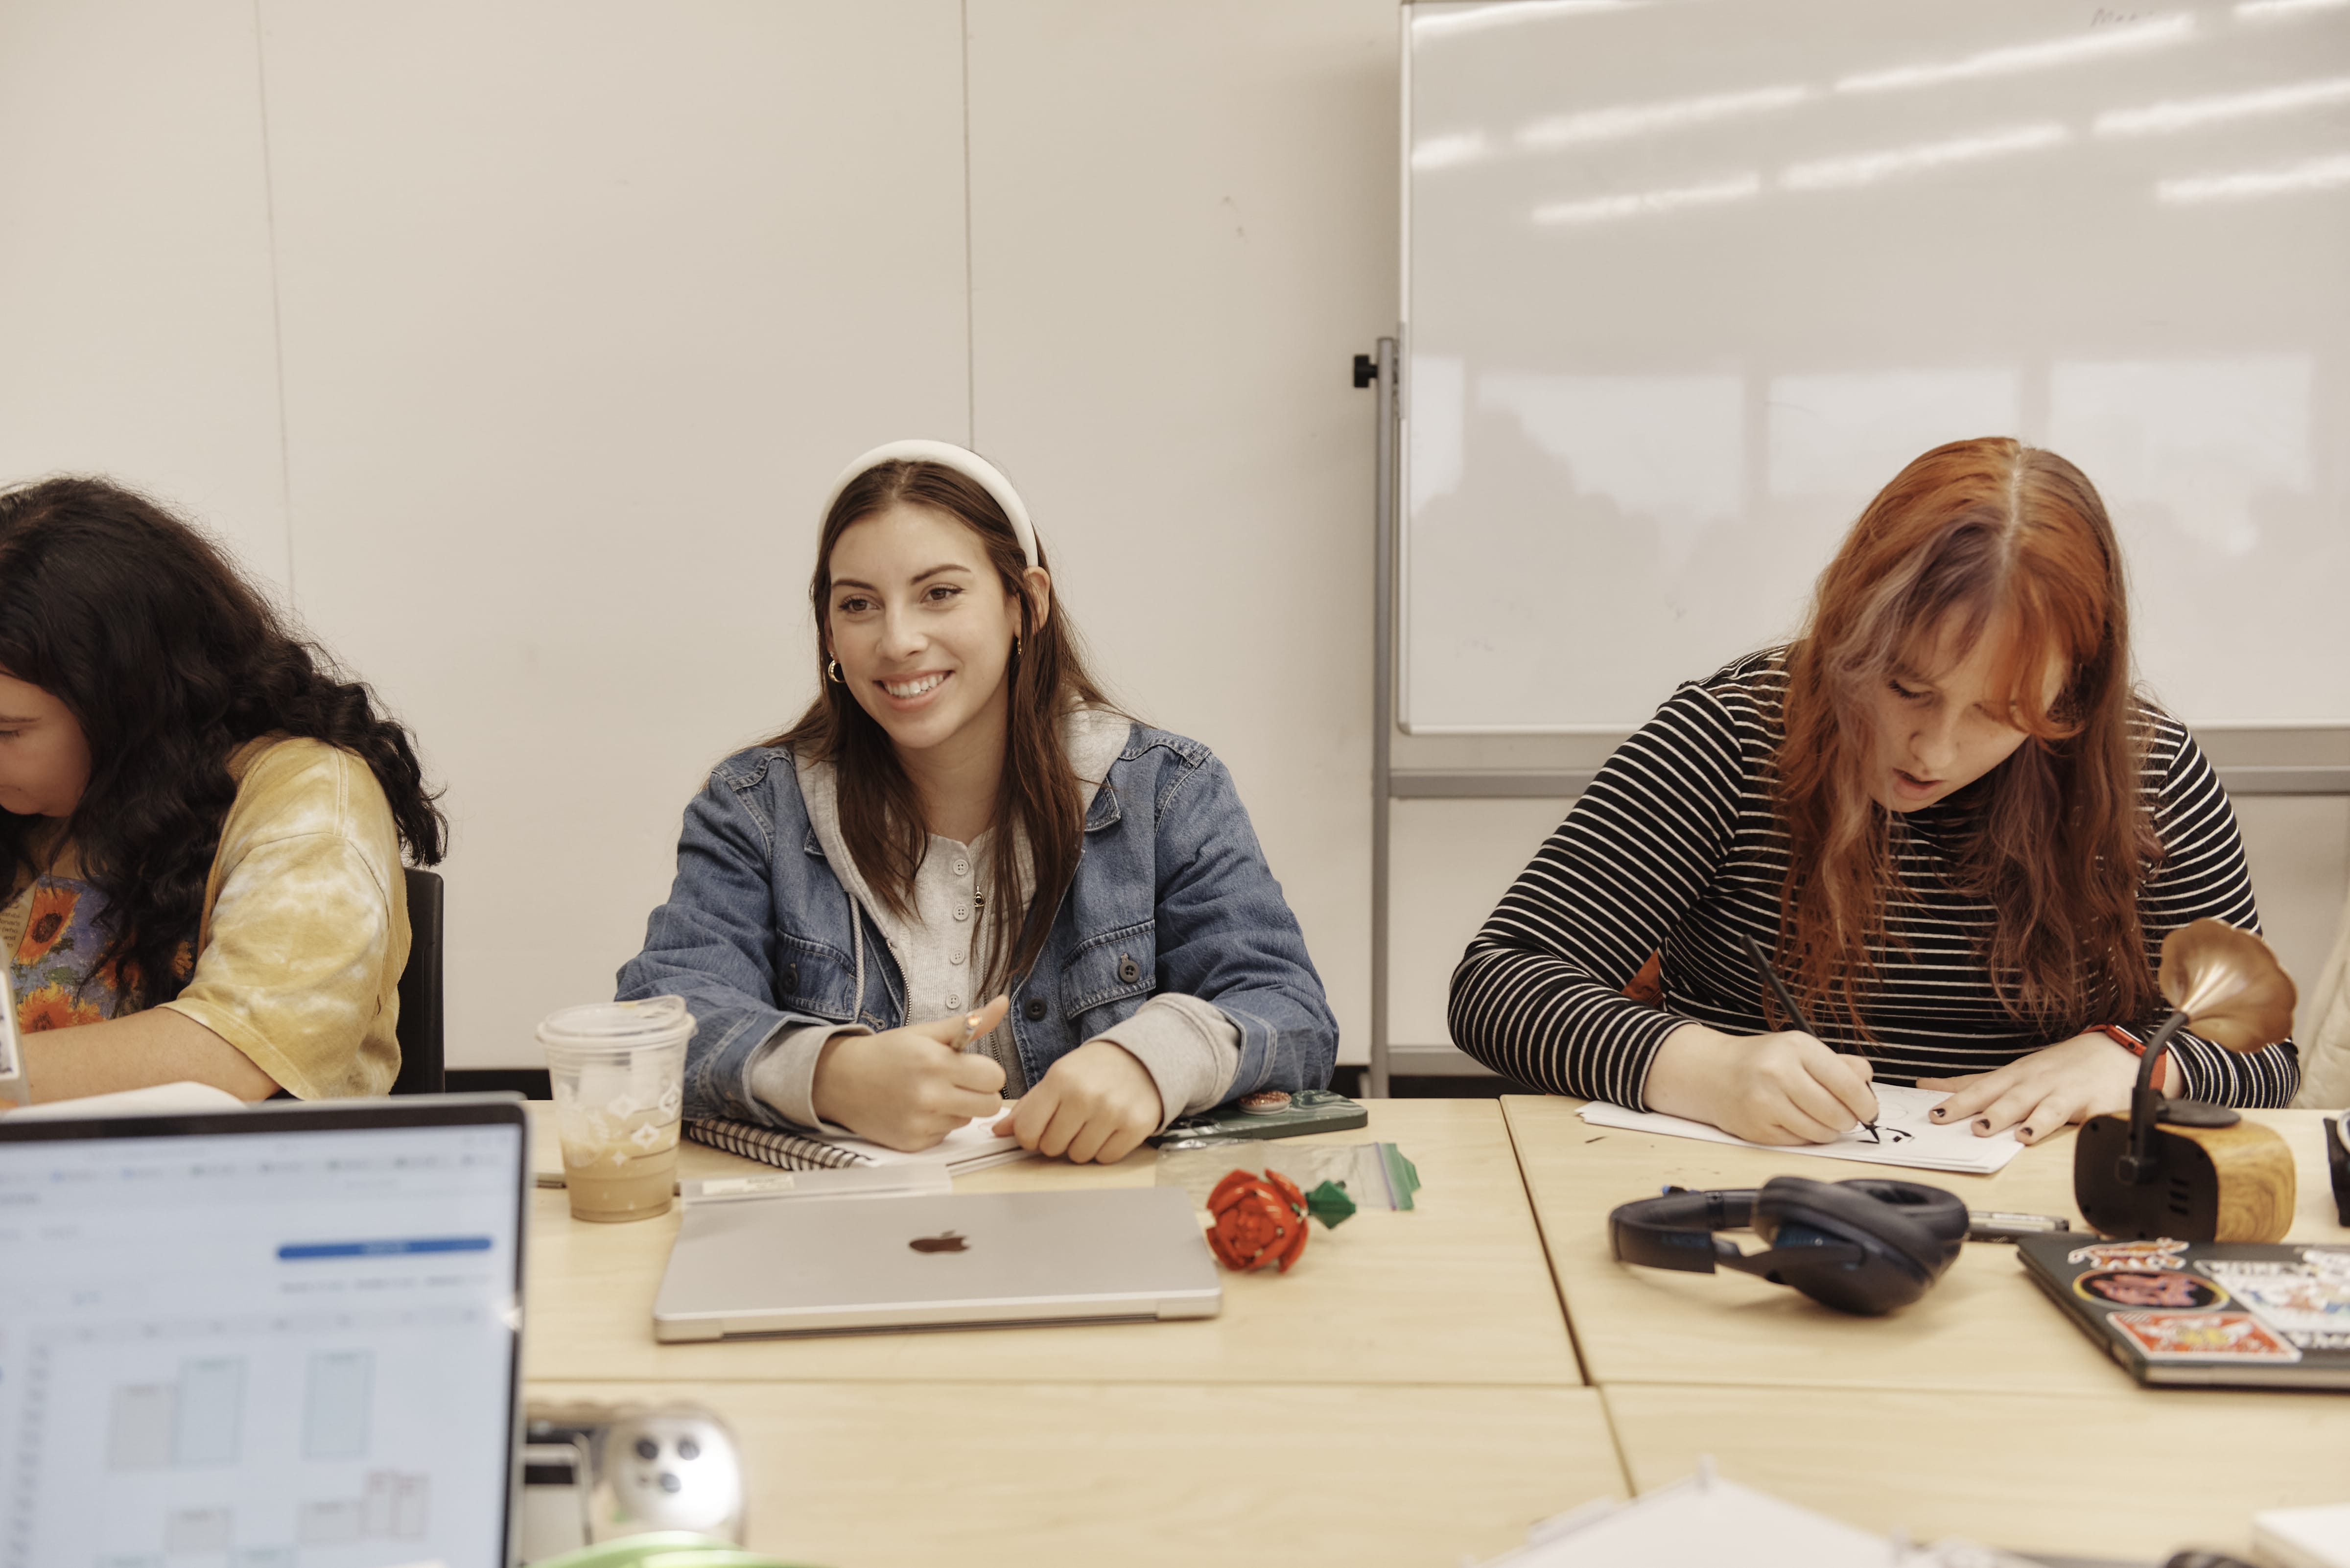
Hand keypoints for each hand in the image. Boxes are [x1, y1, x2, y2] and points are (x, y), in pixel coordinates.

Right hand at [810, 995, 1009, 1151]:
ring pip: (968, 1120)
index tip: (971, 1067)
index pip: (995, 1077)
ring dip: (957, 1107)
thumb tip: (1002, 1003)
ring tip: (930, 1093)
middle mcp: (929, 1096)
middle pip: (990, 1105)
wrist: (841, 1081)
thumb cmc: (886, 1054)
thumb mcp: (926, 1032)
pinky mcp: (913, 1143)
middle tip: (958, 1081)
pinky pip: (946, 1134)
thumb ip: (969, 1023)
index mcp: (936, 1063)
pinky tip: (917, 1109)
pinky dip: (938, 1123)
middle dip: (980, 1092)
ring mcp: (921, 1123)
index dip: (987, 1071)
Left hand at [992, 1038, 1161, 1164]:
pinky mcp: (1135, 1126)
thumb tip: (999, 1132)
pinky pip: (1106, 1158)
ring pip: (1078, 1156)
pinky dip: (1106, 1149)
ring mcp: (1112, 1111)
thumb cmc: (1095, 1070)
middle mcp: (1085, 1095)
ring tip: (1092, 1123)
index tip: (1041, 1129)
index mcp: (1060, 1079)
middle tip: (1072, 1122)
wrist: (1144, 1057)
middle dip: (1058, 1139)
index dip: (1030, 1136)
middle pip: (1051, 1147)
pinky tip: (1110, 1128)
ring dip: (1082, 1145)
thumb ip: (1028, 1106)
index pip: (1027, 1131)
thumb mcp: (1058, 1077)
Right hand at [1644, 1022, 1879, 1144]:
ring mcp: (1765, 1102)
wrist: (1712, 1073)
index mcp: (1796, 1048)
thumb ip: (1840, 1065)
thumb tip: (1868, 1083)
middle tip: (1845, 1117)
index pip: (1847, 1084)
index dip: (1866, 1103)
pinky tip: (1795, 1122)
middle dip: (1848, 1120)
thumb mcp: (1800, 1049)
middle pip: (1836, 1113)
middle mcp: (1778, 1073)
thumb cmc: (1761, 1061)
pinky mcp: (1756, 1129)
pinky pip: (1798, 1142)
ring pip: (1820, 1133)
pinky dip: (1804, 1137)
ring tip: (1819, 1119)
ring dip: (1828, 1131)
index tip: (1869, 1110)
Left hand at [1917, 1031, 2175, 1145]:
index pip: (1981, 1088)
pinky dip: (2075, 1125)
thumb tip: (1928, 1086)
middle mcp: (2038, 1082)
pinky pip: (2086, 1116)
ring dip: (2027, 1120)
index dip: (1957, 1101)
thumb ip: (1972, 1084)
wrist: (2116, 1050)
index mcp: (2016, 1076)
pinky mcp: (2096, 1103)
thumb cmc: (2059, 1066)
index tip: (1934, 1115)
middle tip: (1967, 1125)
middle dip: (1988, 1110)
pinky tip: (2066, 1135)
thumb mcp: (2013, 1072)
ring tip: (2011, 1134)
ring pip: (2044, 1107)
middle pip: (2010, 1097)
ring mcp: (2067, 1092)